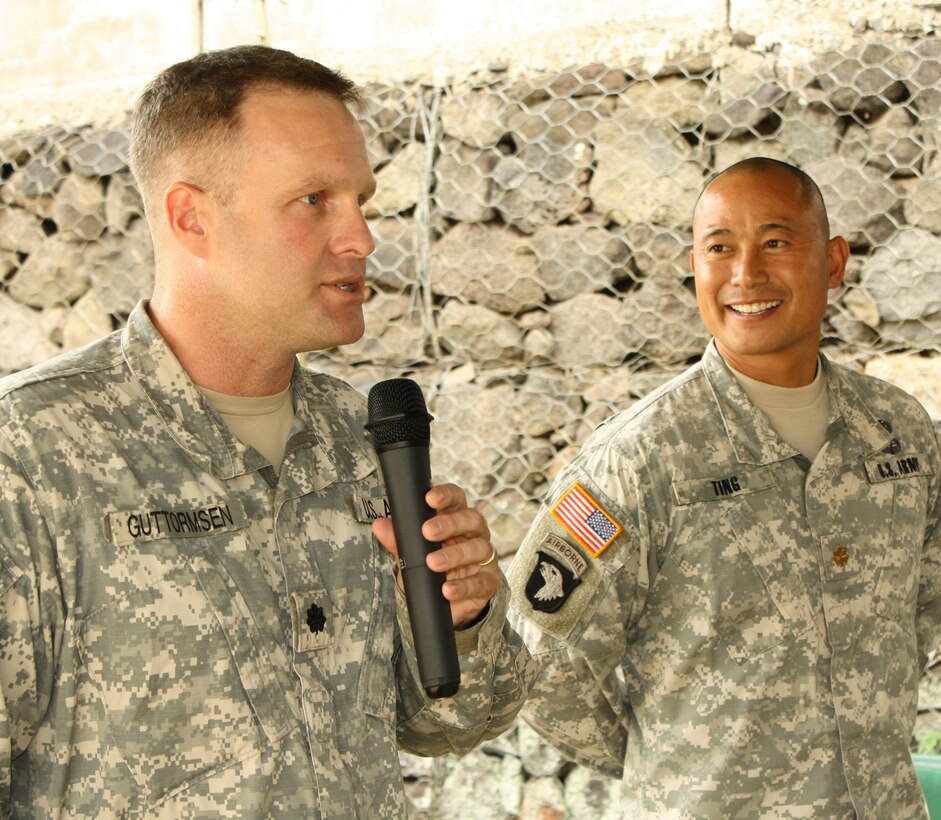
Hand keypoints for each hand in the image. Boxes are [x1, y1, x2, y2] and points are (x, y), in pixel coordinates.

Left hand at [372, 483, 499, 627]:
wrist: (447, 603)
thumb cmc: (432, 568)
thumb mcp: (413, 554)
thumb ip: (398, 540)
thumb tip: (379, 524)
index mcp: (457, 519)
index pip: (457, 499)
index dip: (446, 495)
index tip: (430, 498)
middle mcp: (474, 534)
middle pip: (471, 519)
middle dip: (450, 524)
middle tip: (428, 532)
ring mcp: (485, 557)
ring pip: (479, 548)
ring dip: (455, 555)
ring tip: (433, 563)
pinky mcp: (489, 581)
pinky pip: (480, 581)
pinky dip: (463, 586)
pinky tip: (448, 590)